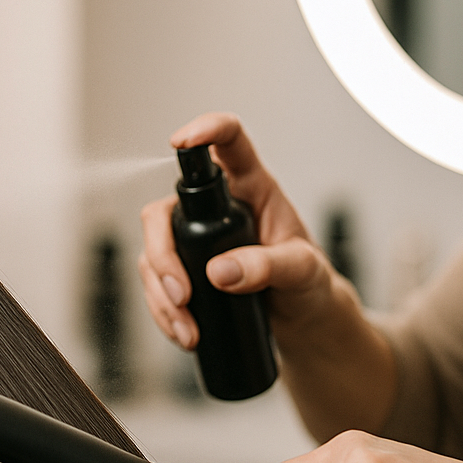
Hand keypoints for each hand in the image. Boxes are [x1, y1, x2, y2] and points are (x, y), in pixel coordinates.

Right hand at [138, 113, 334, 349]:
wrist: (304, 320)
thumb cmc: (311, 285)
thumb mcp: (303, 273)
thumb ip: (269, 267)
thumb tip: (220, 272)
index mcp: (253, 188)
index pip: (229, 143)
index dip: (205, 131)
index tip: (182, 140)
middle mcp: (218, 208)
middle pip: (164, 212)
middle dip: (162, 257)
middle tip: (182, 296)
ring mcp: (196, 240)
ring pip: (152, 254)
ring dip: (160, 295)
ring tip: (187, 330)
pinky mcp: (184, 270)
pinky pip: (155, 285)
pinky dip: (162, 312)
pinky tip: (182, 332)